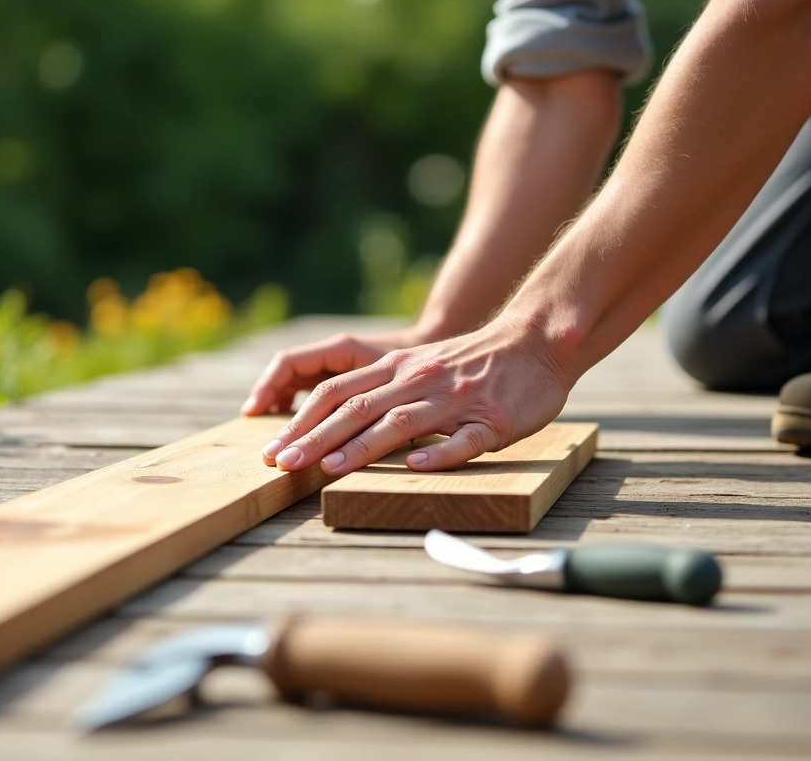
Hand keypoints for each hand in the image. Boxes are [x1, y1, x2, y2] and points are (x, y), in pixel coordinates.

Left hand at [259, 319, 573, 473]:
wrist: (538, 341)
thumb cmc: (474, 363)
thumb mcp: (422, 366)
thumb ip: (384, 389)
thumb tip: (334, 428)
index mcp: (400, 369)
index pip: (337, 392)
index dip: (301, 420)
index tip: (273, 450)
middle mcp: (420, 380)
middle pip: (358, 408)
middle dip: (315, 437)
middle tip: (280, 465)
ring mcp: (456, 401)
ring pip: (402, 422)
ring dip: (362, 446)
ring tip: (329, 469)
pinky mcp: (493, 421)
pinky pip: (463, 440)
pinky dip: (438, 455)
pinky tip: (414, 469)